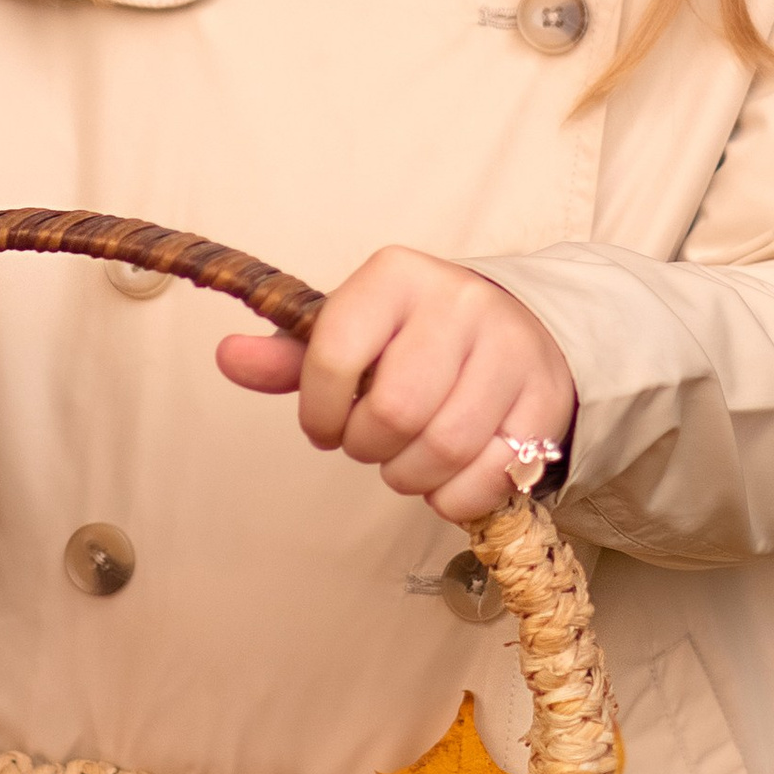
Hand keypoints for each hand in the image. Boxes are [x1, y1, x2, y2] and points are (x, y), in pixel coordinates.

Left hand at [217, 247, 575, 524]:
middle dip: (368, 446)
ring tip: (405, 461)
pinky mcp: (545, 398)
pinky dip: (456, 496)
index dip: (318, 410)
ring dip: (409, 475)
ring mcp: (510, 348)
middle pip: (394, 410)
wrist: (515, 328)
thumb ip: (290, 356)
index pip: (334, 354)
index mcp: (396, 276)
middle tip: (370, 443)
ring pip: (444, 447)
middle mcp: (459, 302)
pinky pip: (490, 476)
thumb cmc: (412, 340)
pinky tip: (446, 477)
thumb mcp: (350, 333)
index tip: (324, 425)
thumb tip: (228, 357)